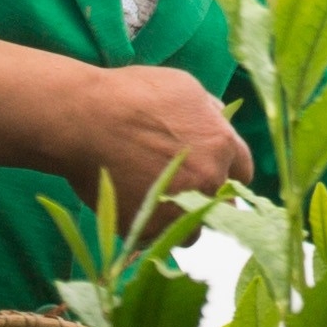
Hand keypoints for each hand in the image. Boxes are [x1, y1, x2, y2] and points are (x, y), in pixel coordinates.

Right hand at [57, 62, 255, 224]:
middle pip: (224, 205)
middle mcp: (208, 181)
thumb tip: (218, 120)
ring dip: (181, 222)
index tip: (214, 173)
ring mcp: (178, 208)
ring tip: (160, 207)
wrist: (83, 120)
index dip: (228, 171)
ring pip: (193, 231)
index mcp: (221, 146)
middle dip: (208, 198)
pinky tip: (134, 208)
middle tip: (185, 190)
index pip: (243, 171)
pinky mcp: (147, 227)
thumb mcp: (183, 88)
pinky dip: (149, 229)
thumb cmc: (131, 96)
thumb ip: (208, 112)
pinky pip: (157, 239)